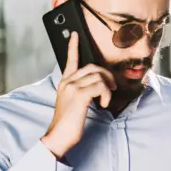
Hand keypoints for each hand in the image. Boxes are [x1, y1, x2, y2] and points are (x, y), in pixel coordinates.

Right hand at [41, 32, 114, 157]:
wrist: (58, 136)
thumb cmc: (68, 123)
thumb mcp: (72, 103)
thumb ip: (80, 92)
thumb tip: (96, 87)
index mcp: (65, 83)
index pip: (70, 60)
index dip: (73, 46)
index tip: (75, 34)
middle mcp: (67, 82)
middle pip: (92, 67)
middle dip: (107, 75)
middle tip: (112, 87)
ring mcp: (72, 87)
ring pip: (99, 76)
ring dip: (108, 87)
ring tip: (106, 100)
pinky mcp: (79, 95)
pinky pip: (100, 86)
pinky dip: (106, 95)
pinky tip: (103, 104)